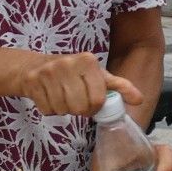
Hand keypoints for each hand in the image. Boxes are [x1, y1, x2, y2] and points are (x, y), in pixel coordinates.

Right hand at [14, 52, 143, 118]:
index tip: (90, 102)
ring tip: (62, 97)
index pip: (98, 99)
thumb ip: (118, 86)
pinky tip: (49, 97)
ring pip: (64, 110)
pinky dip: (50, 109)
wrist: (32, 67)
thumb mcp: (96, 75)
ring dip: (64, 110)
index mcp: (87, 60)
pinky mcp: (33, 82)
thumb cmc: (70, 72)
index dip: (95, 107)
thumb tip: (139, 99)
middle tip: (75, 101)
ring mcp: (48, 72)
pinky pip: (48, 110)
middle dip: (79, 110)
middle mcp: (68, 63)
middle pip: (81, 107)